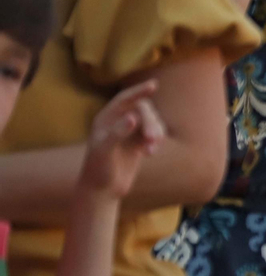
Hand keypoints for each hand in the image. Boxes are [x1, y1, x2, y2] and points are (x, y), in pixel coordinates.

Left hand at [79, 80, 164, 197]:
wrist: (102, 191)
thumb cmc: (98, 170)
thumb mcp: (104, 151)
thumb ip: (118, 133)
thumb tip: (134, 117)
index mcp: (106, 119)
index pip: (124, 99)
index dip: (139, 91)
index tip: (154, 85)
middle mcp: (118, 123)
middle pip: (143, 111)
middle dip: (151, 122)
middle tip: (153, 139)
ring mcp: (129, 133)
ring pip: (151, 122)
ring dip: (156, 132)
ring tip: (152, 149)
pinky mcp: (139, 144)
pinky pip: (155, 134)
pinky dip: (157, 141)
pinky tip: (151, 154)